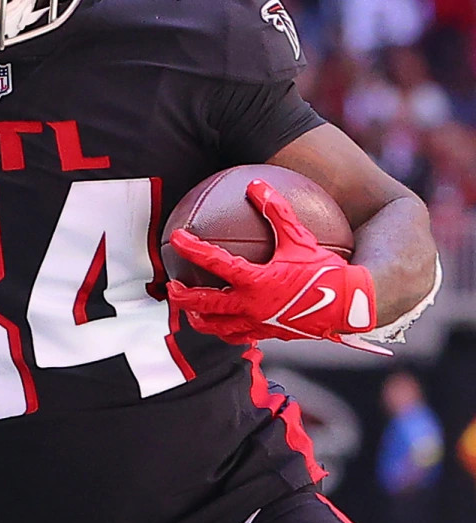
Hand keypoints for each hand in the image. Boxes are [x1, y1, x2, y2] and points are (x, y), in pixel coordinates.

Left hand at [166, 179, 378, 348]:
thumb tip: (257, 184)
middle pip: (205, 304)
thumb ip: (278, 212)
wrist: (352, 306)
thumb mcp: (301, 238)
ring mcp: (258, 324)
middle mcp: (252, 306)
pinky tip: (223, 325)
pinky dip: (226, 332)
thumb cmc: (328, 271)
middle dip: (182, 297)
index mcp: (256, 281)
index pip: (215, 263)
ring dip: (199, 319)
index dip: (193, 249)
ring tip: (190, 313)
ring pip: (218, 327)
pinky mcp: (269, 335)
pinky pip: (240, 338)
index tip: (177, 237)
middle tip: (170, 287)